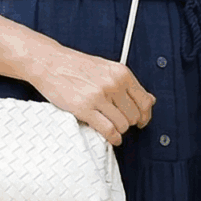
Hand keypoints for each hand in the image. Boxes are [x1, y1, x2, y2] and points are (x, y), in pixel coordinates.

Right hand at [31, 45, 154, 147]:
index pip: (145, 101)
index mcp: (121, 73)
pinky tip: (110, 137)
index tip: (141, 120)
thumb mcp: (107, 69)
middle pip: (134, 116)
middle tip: (120, 122)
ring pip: (122, 125)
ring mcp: (99, 97)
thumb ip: (128, 85)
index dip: (145, 115)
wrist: (50, 62)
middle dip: (129, 123)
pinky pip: (108, 130)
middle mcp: (113, 84)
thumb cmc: (76, 66)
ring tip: (111, 127)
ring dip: (118, 130)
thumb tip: (150, 100)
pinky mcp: (84, 109)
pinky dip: (112, 138)